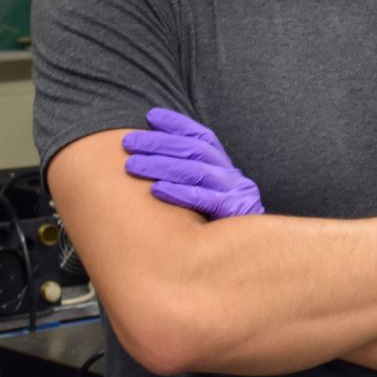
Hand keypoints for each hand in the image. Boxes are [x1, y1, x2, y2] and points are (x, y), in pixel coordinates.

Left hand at [121, 107, 265, 218]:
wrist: (247, 260)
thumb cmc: (216, 230)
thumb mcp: (206, 199)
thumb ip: (188, 180)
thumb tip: (149, 159)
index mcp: (227, 169)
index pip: (203, 138)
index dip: (178, 124)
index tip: (151, 116)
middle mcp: (234, 176)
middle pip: (195, 150)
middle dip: (159, 142)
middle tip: (128, 142)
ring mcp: (237, 193)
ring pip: (197, 171)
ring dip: (161, 165)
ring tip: (132, 164)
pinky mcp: (236, 212)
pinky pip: (205, 198)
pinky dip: (180, 191)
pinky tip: (156, 188)